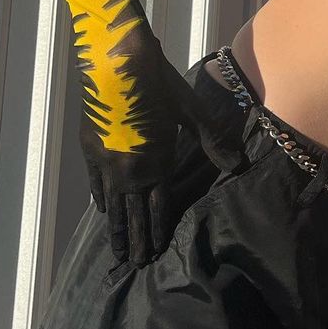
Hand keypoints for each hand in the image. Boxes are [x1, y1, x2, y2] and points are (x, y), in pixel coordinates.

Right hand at [76, 39, 204, 266]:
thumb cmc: (159, 83)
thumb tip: (236, 164)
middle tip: (136, 265)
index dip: (158, 232)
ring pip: (113, 204)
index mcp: (157, 163)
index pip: (159, 208)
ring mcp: (107, 161)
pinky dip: (101, 199)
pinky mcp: (91, 148)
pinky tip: (103, 210)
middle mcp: (130, 171)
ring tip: (117, 252)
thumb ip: (211, 140)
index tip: (155, 254)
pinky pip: (96, 182)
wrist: (116, 62)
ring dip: (117, 228)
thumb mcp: (190, 110)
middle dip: (137, 240)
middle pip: (134, 214)